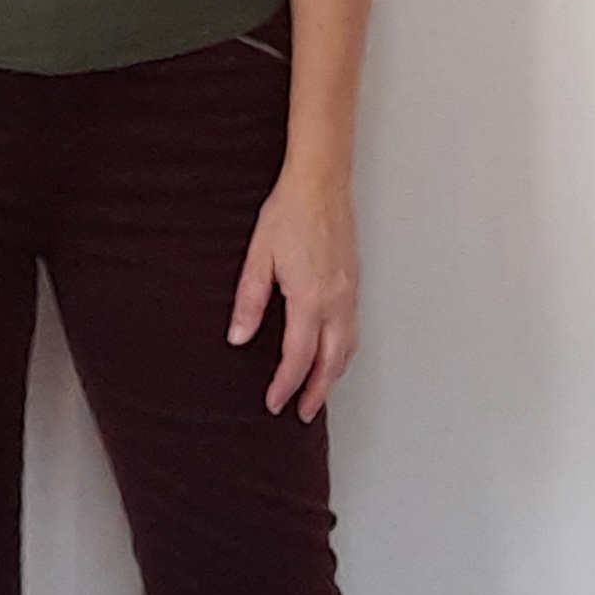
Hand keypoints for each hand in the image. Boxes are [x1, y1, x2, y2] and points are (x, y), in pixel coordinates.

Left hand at [226, 168, 359, 420]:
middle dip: (316, 392)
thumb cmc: (290, 213)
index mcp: (310, 298)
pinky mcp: (355, 282)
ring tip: (318, 392)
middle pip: (331, 362)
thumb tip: (239, 338)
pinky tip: (333, 353)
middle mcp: (337, 301)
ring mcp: (350, 292)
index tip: (274, 403)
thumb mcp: (258, 258)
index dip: (285, 385)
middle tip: (301, 412)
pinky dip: (344, 351)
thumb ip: (249, 302)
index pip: (298, 357)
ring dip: (334, 374)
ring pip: (348, 348)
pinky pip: (354, 329)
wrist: (321, 182)